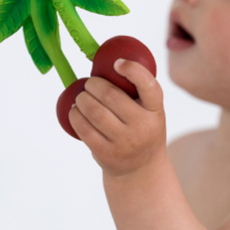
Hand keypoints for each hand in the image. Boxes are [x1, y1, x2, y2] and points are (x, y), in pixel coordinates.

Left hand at [69, 59, 166, 177]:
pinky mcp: (107, 153)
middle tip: (89, 84)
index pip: (148, 85)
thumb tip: (102, 60)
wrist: (141, 169)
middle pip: (111, 96)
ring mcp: (124, 141)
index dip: (132, 70)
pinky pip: (84, 129)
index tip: (117, 63)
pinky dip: (75, 116)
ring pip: (94, 112)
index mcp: (155, 109)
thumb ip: (135, 91)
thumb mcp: (149, 111)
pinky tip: (74, 111)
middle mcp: (143, 126)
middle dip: (93, 85)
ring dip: (81, 99)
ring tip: (80, 97)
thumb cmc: (141, 128)